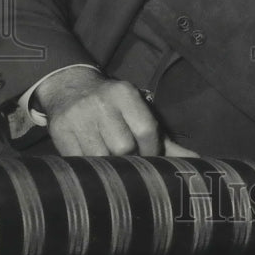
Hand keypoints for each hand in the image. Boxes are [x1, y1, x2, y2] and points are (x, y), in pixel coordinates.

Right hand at [36, 65, 160, 155]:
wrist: (70, 87)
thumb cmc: (113, 106)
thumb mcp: (136, 112)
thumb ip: (164, 139)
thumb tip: (194, 160)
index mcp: (125, 94)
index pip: (146, 130)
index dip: (152, 151)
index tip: (150, 159)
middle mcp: (102, 103)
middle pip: (123, 147)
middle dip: (130, 161)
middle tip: (129, 163)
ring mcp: (78, 117)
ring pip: (100, 157)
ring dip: (109, 167)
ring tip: (112, 164)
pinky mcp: (60, 130)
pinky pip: (79, 160)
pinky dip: (90, 167)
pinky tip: (94, 163)